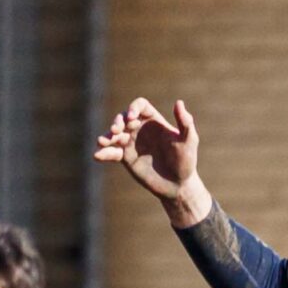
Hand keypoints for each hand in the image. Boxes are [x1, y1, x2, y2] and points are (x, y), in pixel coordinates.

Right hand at [94, 97, 208, 223]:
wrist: (178, 185)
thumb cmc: (186, 162)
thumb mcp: (189, 141)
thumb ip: (185, 123)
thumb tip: (179, 102)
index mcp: (154, 121)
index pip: (140, 106)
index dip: (134, 107)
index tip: (132, 118)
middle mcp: (140, 129)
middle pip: (123, 118)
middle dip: (118, 122)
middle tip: (116, 130)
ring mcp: (131, 142)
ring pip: (114, 134)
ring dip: (107, 135)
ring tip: (102, 141)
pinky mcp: (125, 157)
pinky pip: (112, 152)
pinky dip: (104, 153)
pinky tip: (98, 155)